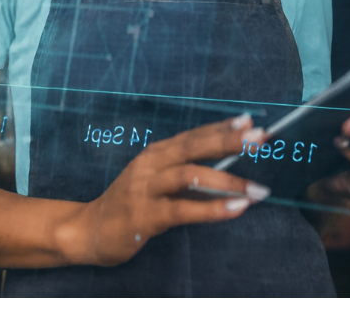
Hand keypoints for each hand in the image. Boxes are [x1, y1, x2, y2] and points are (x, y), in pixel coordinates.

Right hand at [72, 115, 270, 266]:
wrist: (90, 229)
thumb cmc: (132, 202)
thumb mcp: (157, 180)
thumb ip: (185, 169)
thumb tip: (227, 163)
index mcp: (157, 152)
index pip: (194, 135)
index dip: (222, 127)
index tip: (249, 120)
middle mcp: (152, 164)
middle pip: (194, 146)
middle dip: (228, 141)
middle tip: (258, 139)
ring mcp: (146, 188)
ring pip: (190, 175)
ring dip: (227, 181)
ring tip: (257, 189)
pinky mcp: (145, 215)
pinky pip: (183, 210)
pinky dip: (212, 209)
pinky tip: (236, 209)